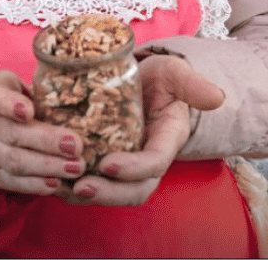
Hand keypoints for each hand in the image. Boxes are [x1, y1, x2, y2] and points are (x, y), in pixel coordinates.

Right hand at [0, 70, 85, 196]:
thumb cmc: (18, 100)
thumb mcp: (23, 84)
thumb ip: (41, 86)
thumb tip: (78, 85)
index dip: (10, 104)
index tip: (29, 110)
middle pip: (13, 134)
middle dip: (47, 142)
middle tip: (76, 146)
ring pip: (16, 162)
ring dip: (48, 167)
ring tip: (76, 168)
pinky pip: (16, 183)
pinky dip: (38, 185)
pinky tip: (58, 183)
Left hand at [65, 54, 223, 206]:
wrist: (142, 80)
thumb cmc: (161, 78)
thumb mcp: (176, 73)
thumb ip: (193, 84)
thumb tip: (217, 97)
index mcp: (166, 140)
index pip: (154, 164)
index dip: (132, 168)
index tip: (107, 163)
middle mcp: (147, 159)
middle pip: (134, 190)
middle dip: (108, 193)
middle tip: (79, 186)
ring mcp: (126, 163)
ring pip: (111, 191)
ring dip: (85, 195)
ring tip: (59, 186)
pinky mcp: (104, 160)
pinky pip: (92, 181)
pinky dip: (71, 184)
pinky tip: (51, 178)